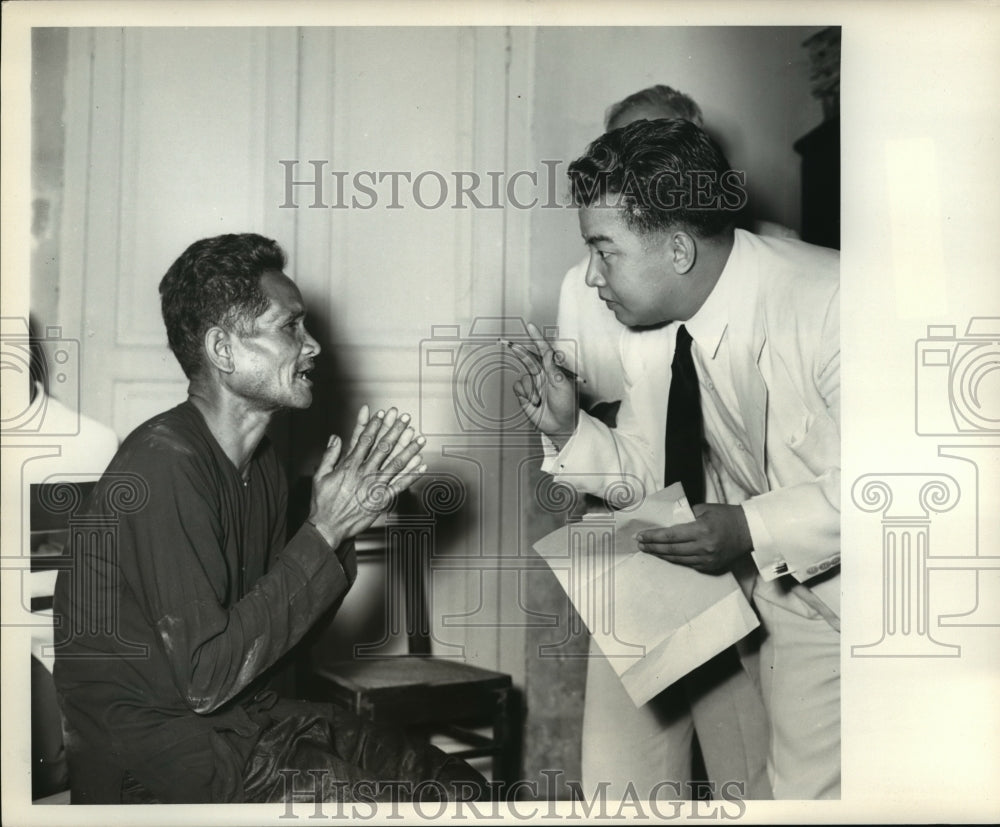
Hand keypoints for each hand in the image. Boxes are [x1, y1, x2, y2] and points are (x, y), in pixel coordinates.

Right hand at [308, 405, 425, 547]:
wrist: (328, 527)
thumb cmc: (323, 503)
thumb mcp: (320, 476)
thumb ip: (330, 455)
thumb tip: (335, 437)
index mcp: (349, 466)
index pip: (365, 440)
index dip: (375, 425)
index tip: (382, 414)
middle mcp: (364, 473)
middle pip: (383, 447)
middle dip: (395, 431)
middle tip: (405, 419)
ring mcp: (374, 486)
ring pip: (395, 464)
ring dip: (409, 450)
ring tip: (419, 439)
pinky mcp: (382, 500)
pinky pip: (400, 485)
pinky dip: (412, 475)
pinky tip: (421, 466)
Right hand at [510, 322, 579, 446]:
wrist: (560, 425)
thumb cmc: (567, 405)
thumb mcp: (563, 385)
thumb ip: (553, 369)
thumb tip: (549, 352)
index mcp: (553, 371)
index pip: (544, 351)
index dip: (537, 338)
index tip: (530, 327)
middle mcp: (542, 375)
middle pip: (529, 359)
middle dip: (520, 352)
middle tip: (511, 344)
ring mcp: (533, 385)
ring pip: (524, 378)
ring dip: (530, 390)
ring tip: (539, 401)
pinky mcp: (525, 394)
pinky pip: (519, 388)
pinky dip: (525, 395)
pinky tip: (532, 402)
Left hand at [636, 503, 752, 573]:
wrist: (749, 531)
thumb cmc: (726, 516)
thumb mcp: (704, 509)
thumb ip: (685, 515)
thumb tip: (666, 521)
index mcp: (702, 530)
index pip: (671, 535)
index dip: (653, 537)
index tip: (640, 536)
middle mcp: (704, 547)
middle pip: (671, 549)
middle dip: (653, 547)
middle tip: (640, 544)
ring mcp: (707, 559)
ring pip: (677, 559)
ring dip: (661, 554)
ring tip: (649, 550)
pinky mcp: (710, 567)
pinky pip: (688, 564)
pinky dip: (675, 560)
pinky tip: (666, 555)